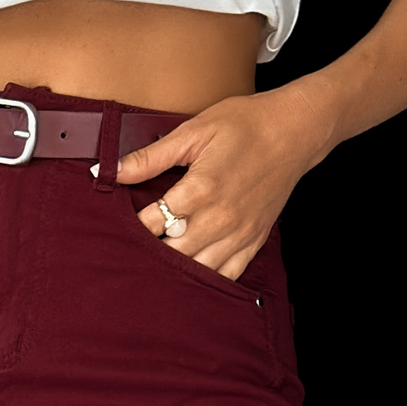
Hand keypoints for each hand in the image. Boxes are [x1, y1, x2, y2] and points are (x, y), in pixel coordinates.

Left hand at [116, 82, 335, 280]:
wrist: (294, 132)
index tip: (119, 226)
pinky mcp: (252, 243)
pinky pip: (225, 276)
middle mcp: (218, 219)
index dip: (131, 227)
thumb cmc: (244, 125)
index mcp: (200, 190)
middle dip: (149, 252)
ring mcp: (237, 235)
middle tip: (133, 250)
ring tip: (157, 264)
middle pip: (170, 253)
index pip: (151, 223)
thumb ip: (152, 156)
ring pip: (196, 271)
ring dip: (175, 269)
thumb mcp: (195, 131)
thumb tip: (112, 170)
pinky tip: (190, 274)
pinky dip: (206, 279)